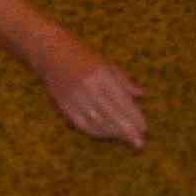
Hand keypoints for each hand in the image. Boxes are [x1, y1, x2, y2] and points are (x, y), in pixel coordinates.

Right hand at [35, 33, 146, 149]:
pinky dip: (96, 132)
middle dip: (127, 131)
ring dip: (113, 133)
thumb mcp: (106, 63)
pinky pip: (82, 124)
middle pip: (112, 115)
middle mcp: (88, 87)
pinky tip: (107, 134)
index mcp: (101, 75)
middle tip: (139, 143)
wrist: (51, 52)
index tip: (144, 129)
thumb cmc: (83, 56)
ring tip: (125, 138)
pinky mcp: (63, 105)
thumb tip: (142, 94)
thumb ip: (124, 80)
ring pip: (97, 122)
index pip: (122, 101)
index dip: (134, 117)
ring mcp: (75, 97)